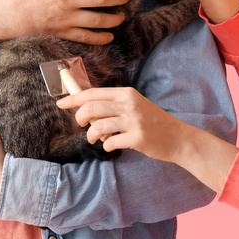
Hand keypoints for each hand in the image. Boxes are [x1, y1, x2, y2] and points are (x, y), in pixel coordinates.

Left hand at [56, 88, 238, 192]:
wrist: (178, 138)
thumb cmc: (152, 122)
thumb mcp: (135, 105)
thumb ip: (113, 104)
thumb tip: (84, 105)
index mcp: (127, 93)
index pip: (94, 93)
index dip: (74, 98)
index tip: (60, 104)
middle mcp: (130, 104)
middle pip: (92, 107)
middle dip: (79, 118)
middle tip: (81, 126)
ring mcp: (134, 121)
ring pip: (98, 126)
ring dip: (91, 135)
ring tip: (95, 139)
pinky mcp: (138, 138)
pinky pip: (110, 142)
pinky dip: (106, 146)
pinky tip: (112, 145)